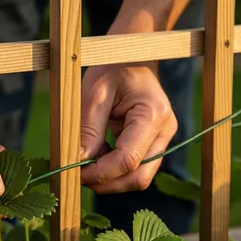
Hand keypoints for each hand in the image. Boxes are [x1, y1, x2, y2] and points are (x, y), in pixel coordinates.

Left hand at [79, 63, 177, 193]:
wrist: (132, 57)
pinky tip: (99, 155)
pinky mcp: (155, 144)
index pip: (129, 159)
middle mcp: (165, 131)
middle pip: (139, 177)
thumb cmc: (113, 69)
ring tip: (88, 162)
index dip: (101, 173)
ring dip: (111, 178)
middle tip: (79, 176)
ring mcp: (163, 139)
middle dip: (108, 183)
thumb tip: (78, 162)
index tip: (76, 172)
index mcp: (153, 114)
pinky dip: (115, 170)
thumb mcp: (94, 93)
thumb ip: (88, 129)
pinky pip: (137, 168)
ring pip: (139, 177)